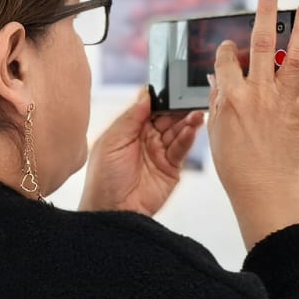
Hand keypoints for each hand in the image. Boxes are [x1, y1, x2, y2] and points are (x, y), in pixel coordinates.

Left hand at [79, 87, 204, 216]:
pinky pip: (181, 149)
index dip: (160, 98)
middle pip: (167, 117)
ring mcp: (159, 153)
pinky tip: (191, 130)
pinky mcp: (171, 168)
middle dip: (178, 108)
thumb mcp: (112, 141)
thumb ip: (131, 117)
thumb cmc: (103, 179)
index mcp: (128, 130)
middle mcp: (145, 139)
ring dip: (187, 122)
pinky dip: (187, 138)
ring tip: (195, 114)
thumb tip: (146, 94)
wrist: (112, 211)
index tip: (172, 87)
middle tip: (189, 99)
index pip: (149, 108)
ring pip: (177, 131)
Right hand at [207, 0, 298, 249]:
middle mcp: (258, 92)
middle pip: (260, 44)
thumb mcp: (217, 129)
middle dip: (264, 14)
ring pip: (294, 56)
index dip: (227, 49)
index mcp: (232, 97)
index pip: (227, 59)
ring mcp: (284, 100)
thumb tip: (217, 77)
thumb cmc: (236, 163)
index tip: (229, 47)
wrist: (263, 186)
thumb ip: (217, 99)